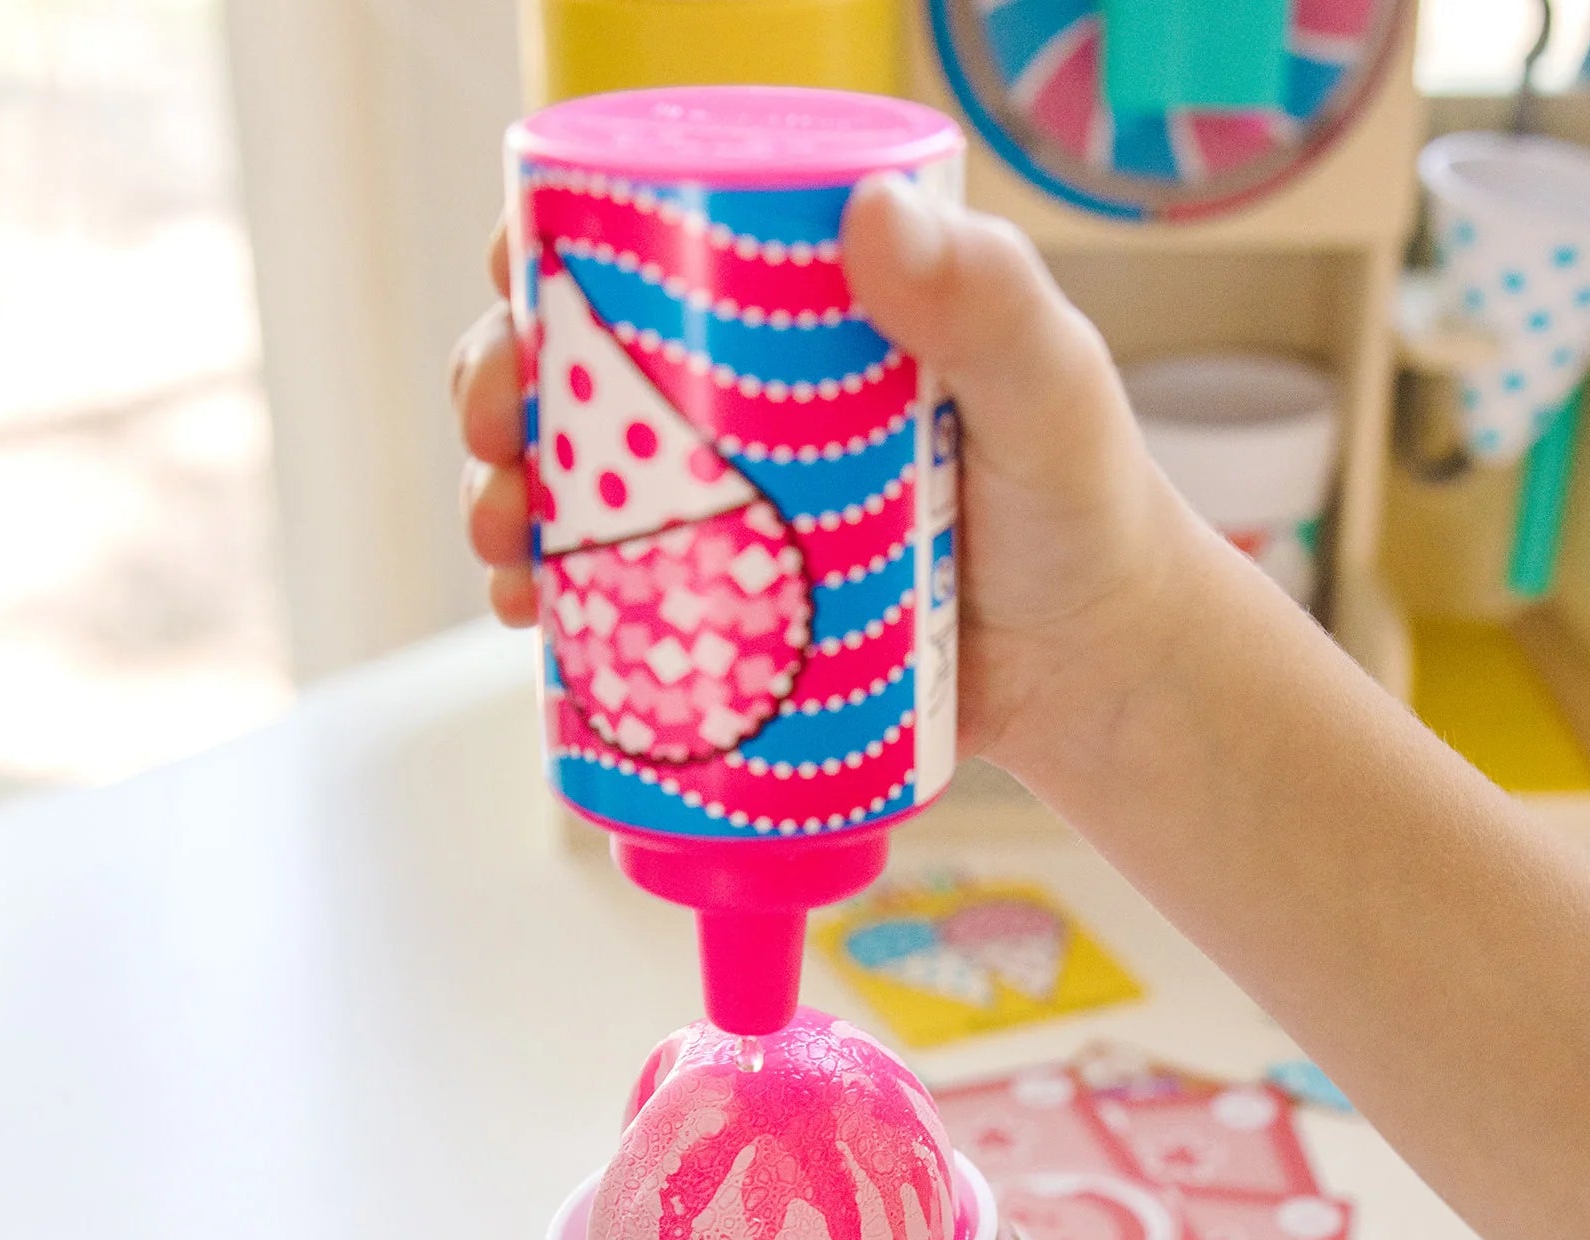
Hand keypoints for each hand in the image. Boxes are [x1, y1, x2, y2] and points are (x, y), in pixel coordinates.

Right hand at [449, 180, 1186, 767]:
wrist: (1095, 674)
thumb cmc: (1083, 512)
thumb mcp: (1046, 391)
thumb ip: (989, 302)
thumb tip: (871, 215)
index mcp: (801, 314)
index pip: (651, 251)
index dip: (552, 252)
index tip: (514, 276)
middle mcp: (746, 402)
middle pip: (582, 369)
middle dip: (498, 388)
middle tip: (494, 437)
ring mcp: (730, 509)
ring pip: (578, 484)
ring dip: (504, 503)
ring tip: (505, 552)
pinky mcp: (728, 608)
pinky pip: (612, 594)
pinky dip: (554, 602)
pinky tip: (531, 621)